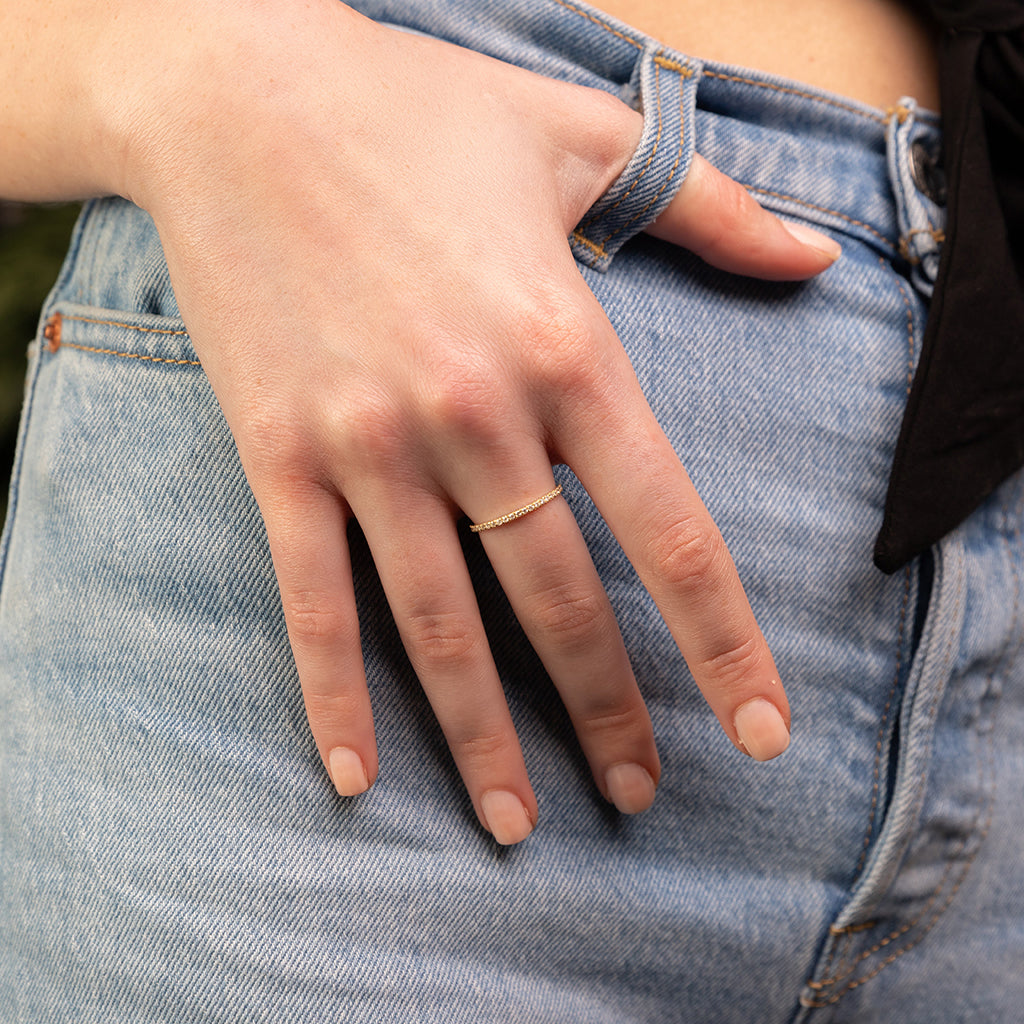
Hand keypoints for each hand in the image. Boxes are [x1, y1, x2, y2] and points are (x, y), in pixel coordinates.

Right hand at [107, 0, 836, 842]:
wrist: (239, 96)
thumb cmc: (416, 113)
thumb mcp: (581, 140)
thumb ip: (714, 211)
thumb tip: (814, 265)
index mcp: (565, 349)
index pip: (670, 530)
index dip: (722, 643)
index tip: (760, 728)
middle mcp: (474, 416)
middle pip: (558, 601)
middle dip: (608, 709)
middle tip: (641, 791)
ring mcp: (369, 445)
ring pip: (441, 626)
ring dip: (486, 736)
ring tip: (519, 822)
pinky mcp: (279, 456)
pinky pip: (312, 599)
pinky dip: (334, 692)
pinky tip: (354, 773)